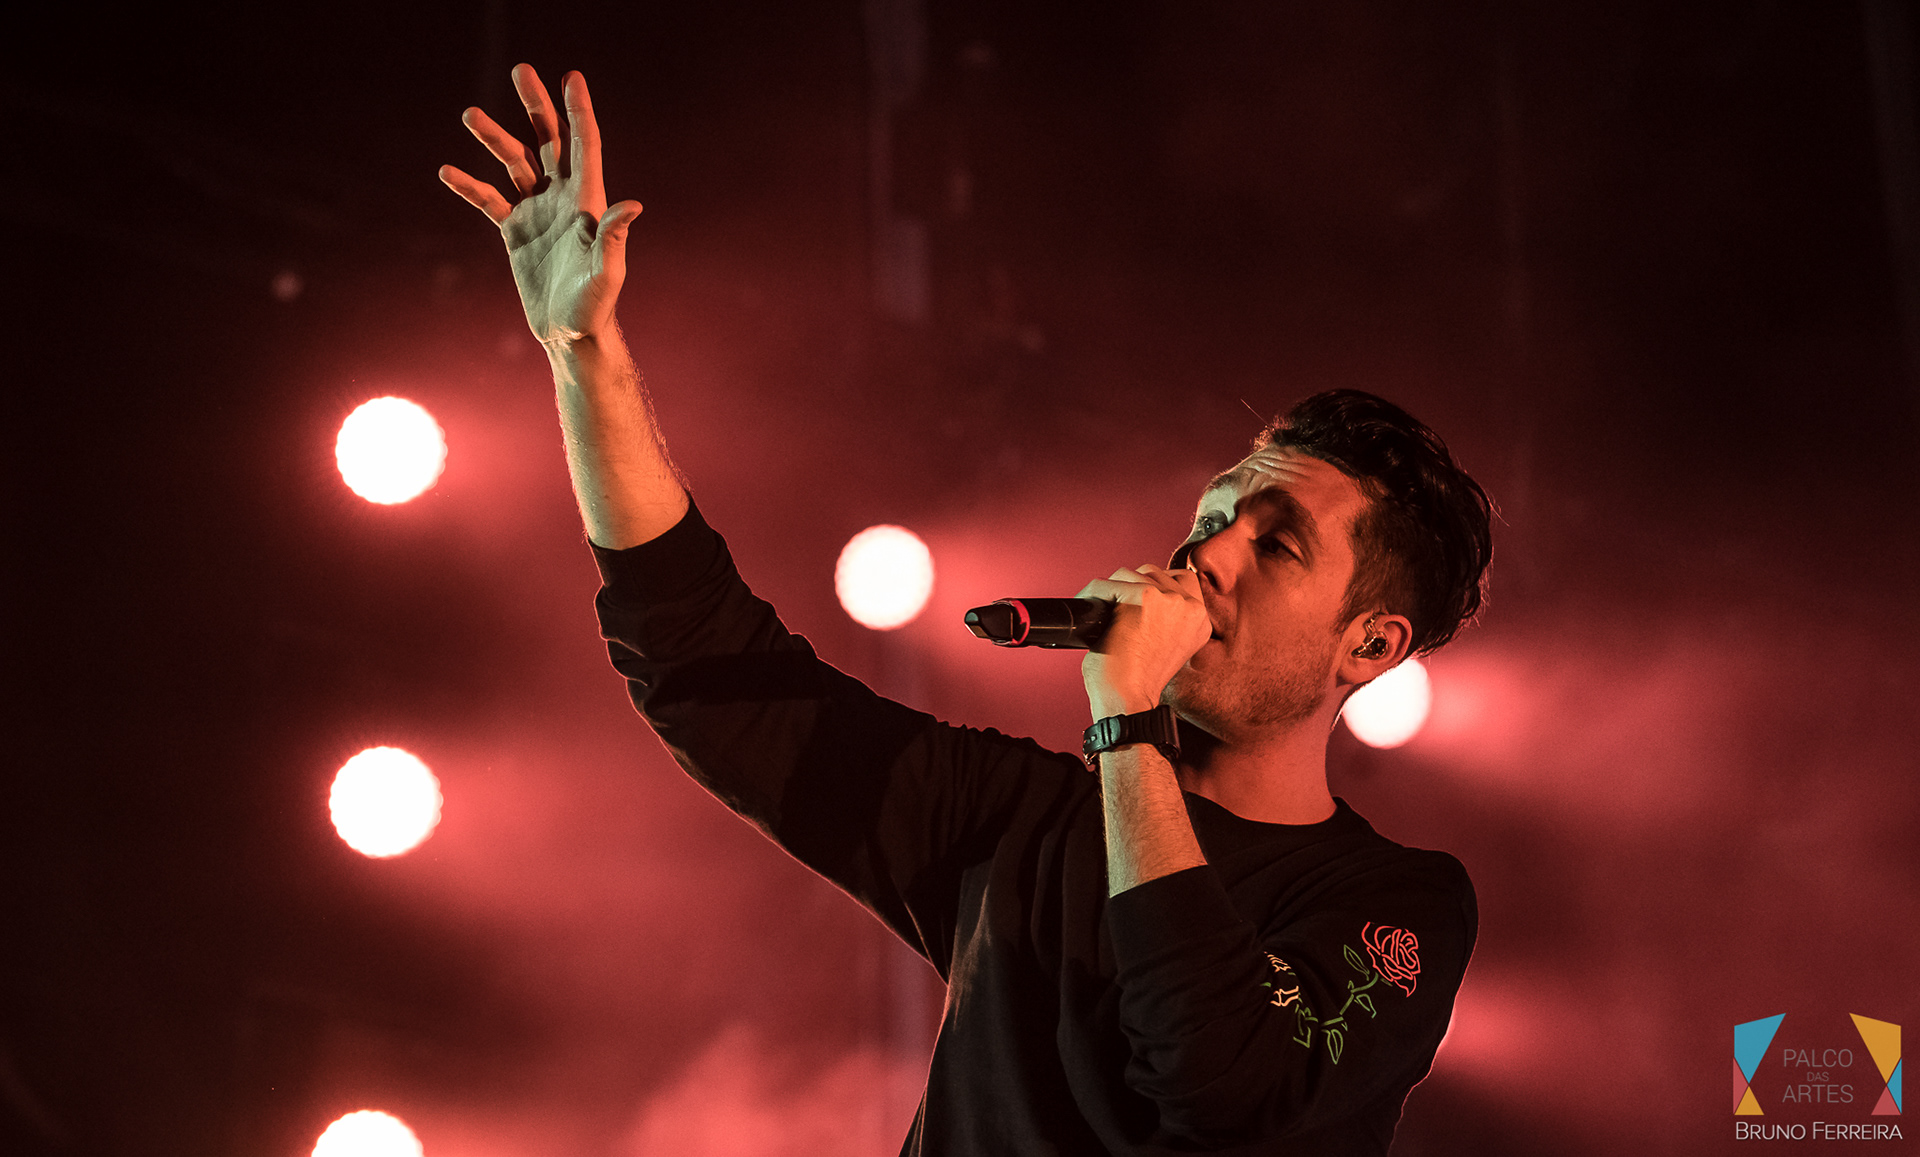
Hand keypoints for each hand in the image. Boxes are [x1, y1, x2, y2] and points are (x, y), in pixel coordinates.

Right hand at [440, 65, 640, 346]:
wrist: (569, 333)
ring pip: (514, 162)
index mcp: (588, 201)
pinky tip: (447, 171)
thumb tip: (633, 205)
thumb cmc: (595, 306)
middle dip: (536, 105)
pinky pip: (489, 199)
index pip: (584, 145)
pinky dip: (469, 185)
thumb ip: (614, 238)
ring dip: (494, 138)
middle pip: (548, 140)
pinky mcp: (515, 230)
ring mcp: (537, 211)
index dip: (578, 110)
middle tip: (521, 70)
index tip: (570, 76)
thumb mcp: (607, 273)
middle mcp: (563, 198)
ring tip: (470, 113)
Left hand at [1077, 565, 1210, 719]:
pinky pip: (1108, 583)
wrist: (1128, 702)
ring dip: (1114, 589)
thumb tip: (1139, 594)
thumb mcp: (1167, 648)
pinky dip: (1093, 594)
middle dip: (1132, 587)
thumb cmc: (1138, 683)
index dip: (1156, 586)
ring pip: (1133, 573)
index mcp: (1200, 622)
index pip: (1183, 582)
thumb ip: (1167, 621)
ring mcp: (1171, 601)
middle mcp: (1192, 609)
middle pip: (1156, 573)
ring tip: (1103, 614)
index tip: (1137, 600)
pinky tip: (1091, 615)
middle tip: (1114, 610)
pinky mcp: (1146, 597)